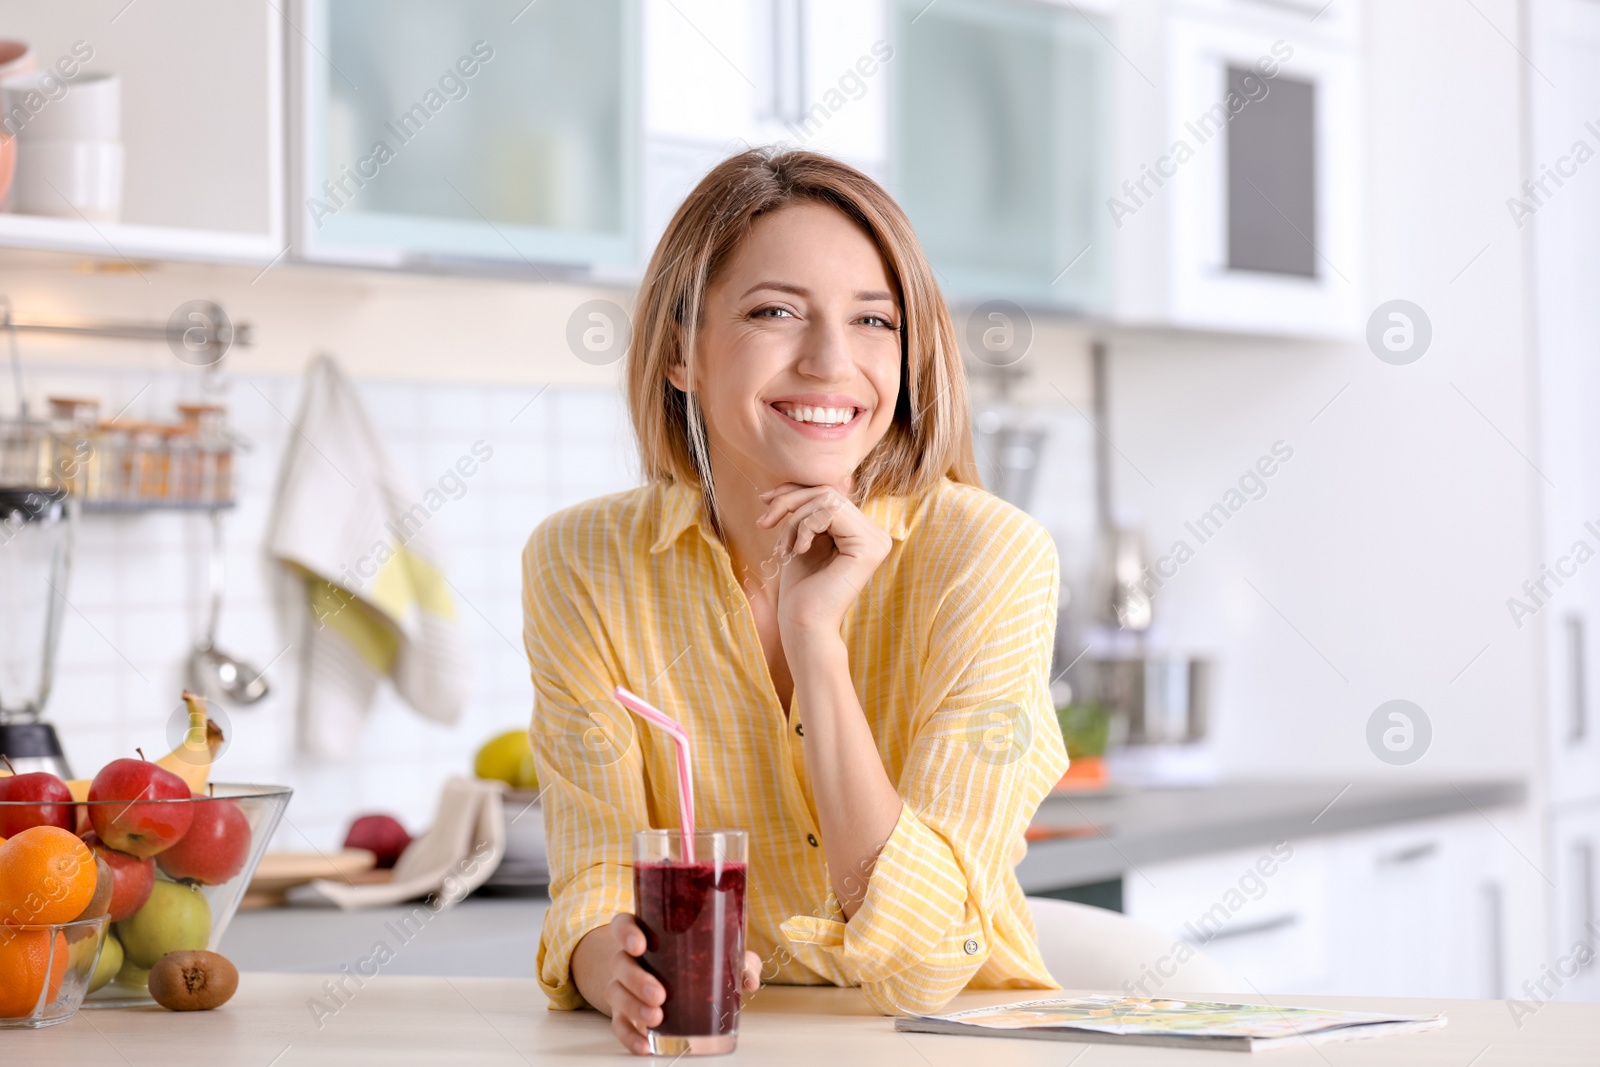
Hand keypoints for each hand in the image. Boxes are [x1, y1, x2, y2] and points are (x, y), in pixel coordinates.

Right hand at [572, 912, 762, 1055]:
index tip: (639, 945)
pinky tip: (645, 1044)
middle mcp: (629, 959)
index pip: (623, 924)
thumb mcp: (717, 952)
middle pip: (620, 963)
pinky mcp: (625, 1013)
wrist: (674, 980)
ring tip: (656, 1018)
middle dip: (637, 979)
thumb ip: (738, 960)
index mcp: (646, 934)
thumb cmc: (694, 959)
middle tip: (659, 995)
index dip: (626, 933)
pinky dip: (630, 1036)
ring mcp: (624, 986)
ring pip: (616, 993)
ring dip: (633, 1006)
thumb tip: (749, 979)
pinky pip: (620, 1024)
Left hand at [756, 483, 891, 641]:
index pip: (828, 493)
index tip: (765, 501)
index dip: (795, 491)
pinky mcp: (870, 547)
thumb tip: (798, 479)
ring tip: (783, 547)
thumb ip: (808, 509)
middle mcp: (875, 534)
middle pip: (827, 492)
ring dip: (793, 520)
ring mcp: (877, 541)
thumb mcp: (801, 537)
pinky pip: (830, 513)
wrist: (802, 623)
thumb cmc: (799, 587)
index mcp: (862, 532)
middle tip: (764, 523)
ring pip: (826, 499)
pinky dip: (804, 527)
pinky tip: (798, 551)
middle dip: (789, 503)